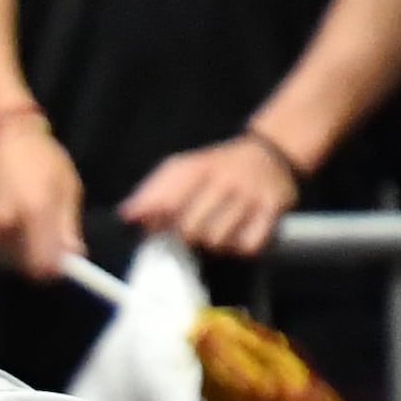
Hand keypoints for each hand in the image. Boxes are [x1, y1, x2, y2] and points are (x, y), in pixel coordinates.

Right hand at [0, 116, 83, 279]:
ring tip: (30, 218)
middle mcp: (5, 223)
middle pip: (26, 266)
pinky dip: (9, 240)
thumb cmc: (40, 156)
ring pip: (11, 258)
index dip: (56, 268)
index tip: (65, 258)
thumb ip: (68, 227)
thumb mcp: (67, 186)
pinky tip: (15, 215)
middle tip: (50, 232)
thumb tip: (73, 256)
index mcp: (33, 211)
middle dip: (40, 256)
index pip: (42, 266)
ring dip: (24, 248)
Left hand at [115, 131, 296, 254]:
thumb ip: (154, 190)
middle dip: (185, 235)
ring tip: (215, 230)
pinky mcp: (272, 209)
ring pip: (218, 241)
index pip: (168, 201)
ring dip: (213, 243)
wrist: (269, 153)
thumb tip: (128, 214)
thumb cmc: (219, 166)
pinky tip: (236, 235)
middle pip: (191, 229)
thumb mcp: (184, 168)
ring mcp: (250, 194)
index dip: (157, 220)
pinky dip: (238, 247)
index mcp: (198, 167)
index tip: (154, 227)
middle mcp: (225, 179)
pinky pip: (247, 245)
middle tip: (189, 230)